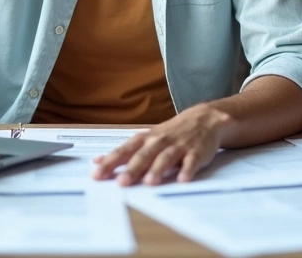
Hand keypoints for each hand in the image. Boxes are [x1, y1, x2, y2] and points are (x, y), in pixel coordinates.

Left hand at [91, 105, 231, 185]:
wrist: (204, 118)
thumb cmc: (169, 133)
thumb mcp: (145, 138)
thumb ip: (123, 151)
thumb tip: (97, 161)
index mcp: (145, 139)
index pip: (124, 151)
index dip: (111, 162)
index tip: (97, 174)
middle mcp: (159, 141)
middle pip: (144, 155)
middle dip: (133, 169)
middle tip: (122, 182)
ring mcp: (178, 146)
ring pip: (166, 157)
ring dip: (158, 169)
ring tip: (150, 182)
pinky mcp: (196, 151)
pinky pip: (191, 161)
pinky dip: (187, 169)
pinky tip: (183, 179)